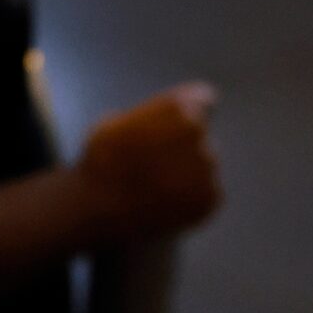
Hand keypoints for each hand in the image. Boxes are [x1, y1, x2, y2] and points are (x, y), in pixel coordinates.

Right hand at [79, 83, 222, 242]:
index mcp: (177, 107)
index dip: (192, 110)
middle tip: (156, 166)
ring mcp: (207, 166)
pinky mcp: (211, 197)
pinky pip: (205, 193)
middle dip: (183, 148)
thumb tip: (157, 121)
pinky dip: (191, 199)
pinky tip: (165, 204)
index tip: (181, 124)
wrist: (101, 213)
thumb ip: (146, 117)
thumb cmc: (101, 164)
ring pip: (203, 165)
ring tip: (155, 189)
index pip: (201, 99)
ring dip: (186, 174)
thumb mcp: (113, 124)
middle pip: (198, 137)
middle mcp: (198, 132)